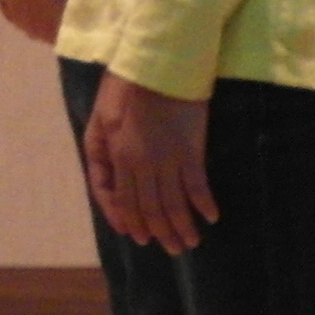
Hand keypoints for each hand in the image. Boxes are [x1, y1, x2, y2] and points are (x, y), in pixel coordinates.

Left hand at [82, 75, 218, 253]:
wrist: (157, 66)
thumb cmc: (126, 87)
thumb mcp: (103, 119)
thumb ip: (106, 151)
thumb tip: (115, 179)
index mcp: (117, 156)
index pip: (124, 201)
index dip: (131, 222)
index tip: (140, 237)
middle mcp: (141, 165)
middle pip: (149, 208)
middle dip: (159, 232)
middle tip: (170, 248)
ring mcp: (166, 160)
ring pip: (172, 204)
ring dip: (182, 226)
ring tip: (190, 242)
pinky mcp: (190, 151)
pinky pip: (197, 186)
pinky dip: (203, 204)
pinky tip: (210, 217)